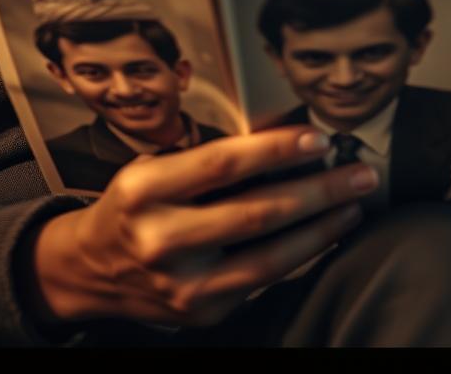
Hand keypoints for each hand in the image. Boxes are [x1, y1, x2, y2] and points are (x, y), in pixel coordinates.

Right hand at [26, 126, 374, 328]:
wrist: (90, 269)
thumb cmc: (135, 204)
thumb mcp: (156, 168)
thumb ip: (211, 161)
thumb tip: (289, 141)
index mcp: (147, 189)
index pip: (223, 164)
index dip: (277, 150)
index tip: (319, 139)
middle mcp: (162, 239)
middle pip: (256, 212)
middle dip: (319, 191)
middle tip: (360, 173)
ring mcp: (182, 283)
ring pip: (269, 256)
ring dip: (322, 228)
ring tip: (354, 203)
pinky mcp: (201, 312)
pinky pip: (263, 280)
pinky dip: (301, 255)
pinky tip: (326, 233)